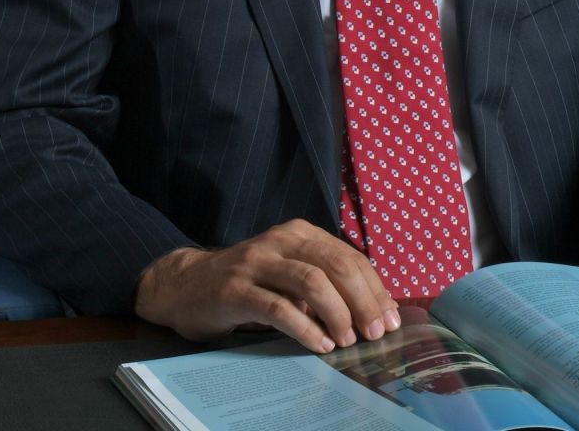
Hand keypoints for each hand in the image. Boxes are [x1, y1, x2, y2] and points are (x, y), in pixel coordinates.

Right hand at [134, 218, 400, 353]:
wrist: (186, 284)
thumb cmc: (248, 282)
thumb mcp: (288, 273)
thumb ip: (324, 282)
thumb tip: (375, 310)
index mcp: (299, 233)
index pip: (348, 256)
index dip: (374, 288)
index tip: (391, 318)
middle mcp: (280, 240)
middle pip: (335, 265)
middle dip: (362, 300)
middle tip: (376, 333)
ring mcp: (256, 263)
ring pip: (310, 281)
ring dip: (337, 313)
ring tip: (348, 340)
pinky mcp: (235, 289)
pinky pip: (277, 308)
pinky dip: (304, 328)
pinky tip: (319, 345)